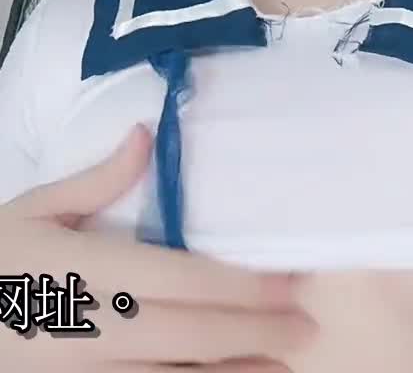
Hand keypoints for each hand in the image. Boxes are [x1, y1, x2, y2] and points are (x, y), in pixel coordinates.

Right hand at [0, 123, 315, 370]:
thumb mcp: (32, 210)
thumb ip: (95, 180)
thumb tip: (146, 136)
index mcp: (91, 269)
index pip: (184, 279)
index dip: (242, 285)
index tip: (289, 284)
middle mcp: (99, 326)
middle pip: (193, 333)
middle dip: (256, 331)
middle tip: (306, 328)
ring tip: (283, 364)